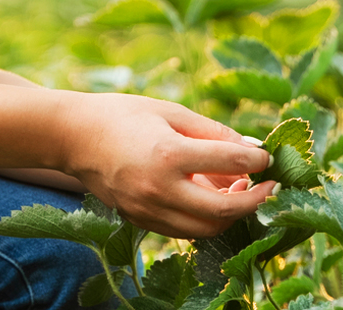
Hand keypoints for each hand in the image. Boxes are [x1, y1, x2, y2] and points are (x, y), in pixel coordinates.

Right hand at [60, 92, 276, 238]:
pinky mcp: (140, 221)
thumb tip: (251, 148)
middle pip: (224, 210)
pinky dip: (204, 218)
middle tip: (269, 185)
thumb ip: (212, 131)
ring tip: (239, 191)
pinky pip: (184, 230)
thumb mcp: (169, 112)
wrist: (73, 135)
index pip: (229, 162)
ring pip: (206, 229)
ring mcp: (148, 210)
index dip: (255, 160)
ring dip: (231, 214)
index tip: (266, 156)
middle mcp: (159, 188)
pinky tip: (210, 197)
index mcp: (168, 153)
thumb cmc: (122, 115)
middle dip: (255, 200)